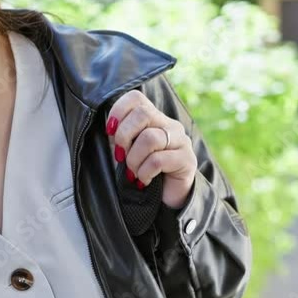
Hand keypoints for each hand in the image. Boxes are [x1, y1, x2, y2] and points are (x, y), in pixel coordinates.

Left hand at [105, 90, 196, 208]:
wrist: (167, 200)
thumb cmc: (144, 172)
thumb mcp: (129, 151)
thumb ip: (122, 136)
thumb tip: (110, 128)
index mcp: (154, 118)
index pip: (136, 98)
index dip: (118, 110)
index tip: (109, 131)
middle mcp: (170, 125)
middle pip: (143, 114)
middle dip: (124, 136)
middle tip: (120, 156)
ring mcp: (181, 141)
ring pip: (150, 138)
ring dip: (134, 160)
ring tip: (133, 173)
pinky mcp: (187, 159)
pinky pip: (158, 160)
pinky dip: (144, 173)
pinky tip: (144, 180)